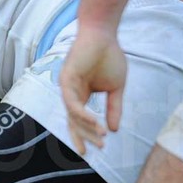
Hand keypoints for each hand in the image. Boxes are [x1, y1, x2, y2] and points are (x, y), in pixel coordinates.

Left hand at [59, 26, 126, 152]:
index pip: (80, 120)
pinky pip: (72, 102)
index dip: (87, 135)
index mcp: (81, 95)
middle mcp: (72, 93)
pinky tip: (94, 122)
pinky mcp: (66, 79)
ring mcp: (67, 87)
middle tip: (99, 147)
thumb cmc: (109, 56)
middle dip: (86, 135)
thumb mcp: (116, 88)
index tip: (99, 147)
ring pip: (73, 114)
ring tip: (101, 136)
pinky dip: (83, 114)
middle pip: (74, 121)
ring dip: (88, 127)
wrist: (104, 34)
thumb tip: (114, 130)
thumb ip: (114, 108)